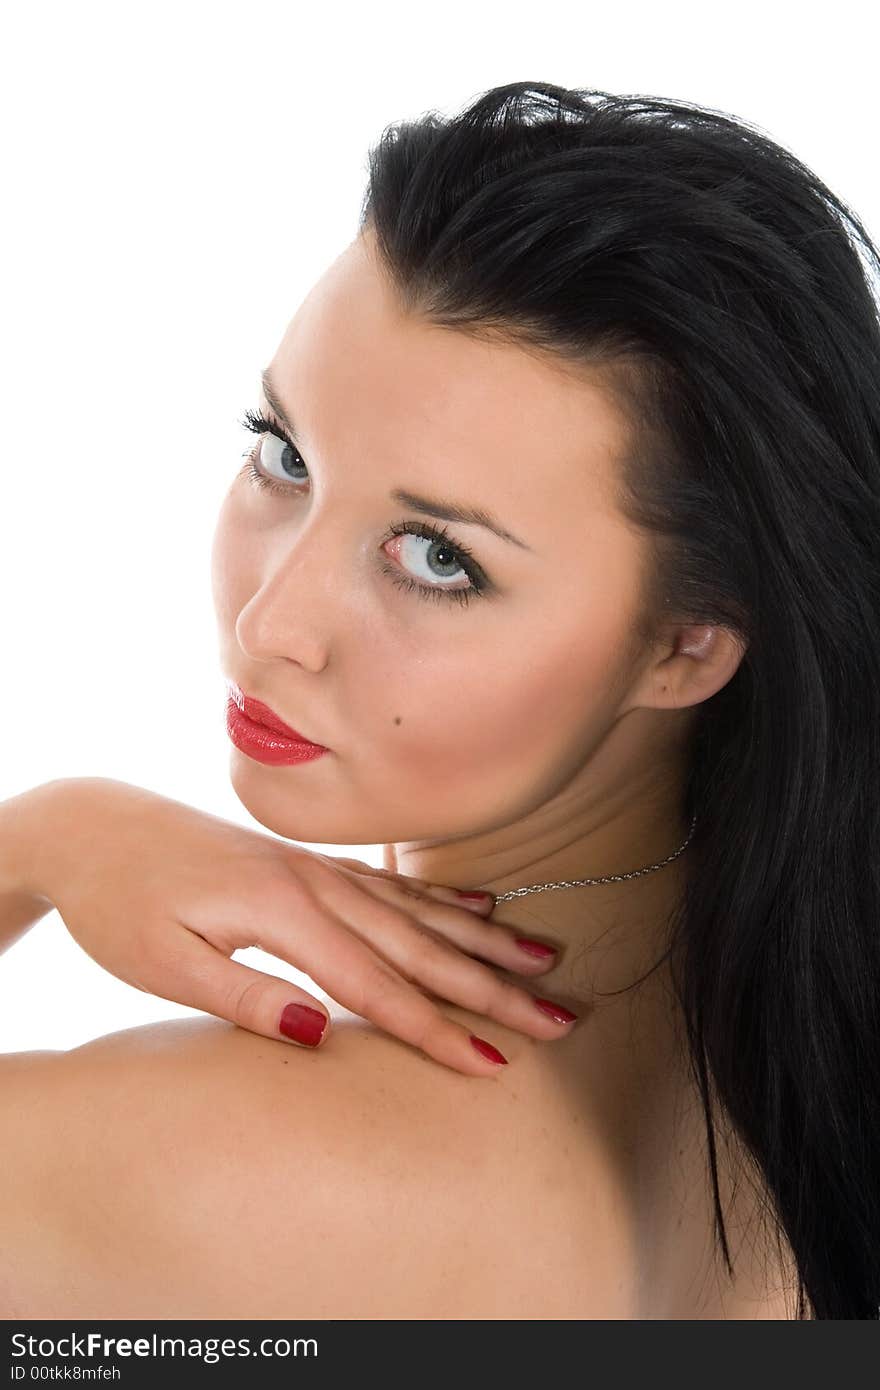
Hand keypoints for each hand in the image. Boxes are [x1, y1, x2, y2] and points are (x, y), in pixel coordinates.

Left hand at [21, 778, 571, 1074]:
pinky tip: (482, 908)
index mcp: (281, 912)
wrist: (92, 826)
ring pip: (416, 911)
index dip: (437, 1030)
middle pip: (418, 945)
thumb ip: (247, 995)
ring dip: (483, 940)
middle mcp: (313, 885)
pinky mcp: (309, 865)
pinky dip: (443, 898)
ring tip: (544, 959)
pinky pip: (392, 883)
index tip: (495, 1064)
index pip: (376, 985)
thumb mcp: (162, 961)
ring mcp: (315, 869)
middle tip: (560, 1016)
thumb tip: (323, 1033)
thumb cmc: (118, 902)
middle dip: (491, 987)